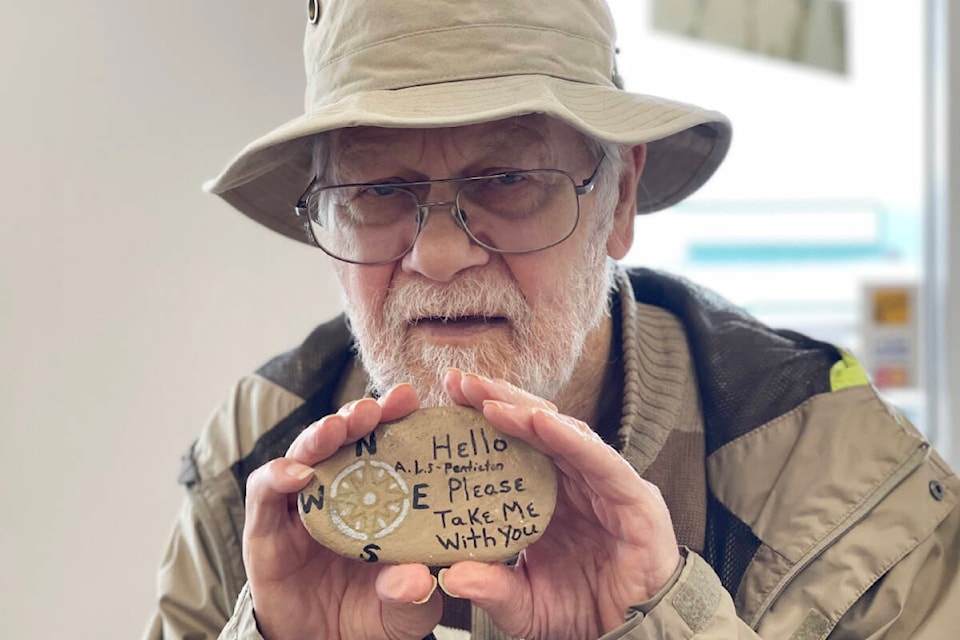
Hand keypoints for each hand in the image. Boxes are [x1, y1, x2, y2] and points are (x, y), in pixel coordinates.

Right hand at [242, 384, 440, 639]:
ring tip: (337, 428)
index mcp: (379, 498)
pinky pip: (264, 492)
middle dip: (358, 417)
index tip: (411, 400)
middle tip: (376, 407)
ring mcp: (300, 507)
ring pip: (304, 455)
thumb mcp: (405, 613)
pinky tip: (298, 473)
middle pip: (344, 441)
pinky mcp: (265, 529)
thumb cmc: (373, 617)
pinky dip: (277, 476)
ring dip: (320, 436)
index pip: (386, 446)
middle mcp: (339, 492)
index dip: (396, 420)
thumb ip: (411, 595)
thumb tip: (416, 579)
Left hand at [438, 370, 680, 639]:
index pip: (514, 446)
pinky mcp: (634, 499)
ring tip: (490, 400)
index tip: (446, 398)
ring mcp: (606, 486)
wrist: (635, 638)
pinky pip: (601, 461)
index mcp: (548, 497)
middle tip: (459, 382)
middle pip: (536, 429)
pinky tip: (541, 422)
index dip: (482, 420)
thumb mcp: (525, 605)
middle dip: (498, 400)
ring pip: (566, 435)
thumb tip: (450, 575)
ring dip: (527, 413)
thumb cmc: (583, 614)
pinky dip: (571, 439)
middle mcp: (576, 482)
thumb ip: (492, 589)